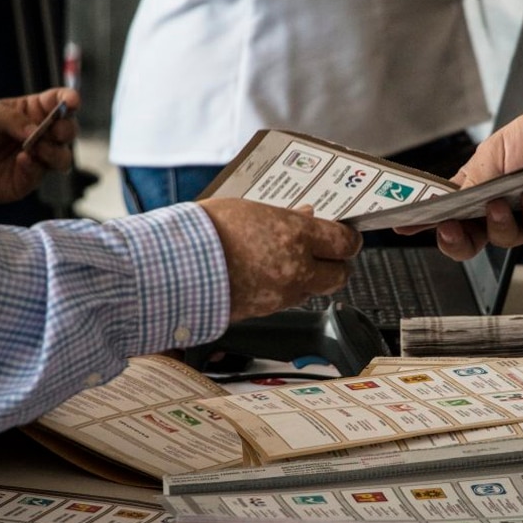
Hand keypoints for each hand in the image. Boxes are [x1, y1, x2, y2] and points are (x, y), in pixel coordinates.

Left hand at [0, 87, 79, 204]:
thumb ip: (11, 120)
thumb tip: (35, 131)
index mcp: (33, 111)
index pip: (59, 102)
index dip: (70, 100)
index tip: (73, 101)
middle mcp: (41, 134)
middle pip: (69, 130)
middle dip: (66, 130)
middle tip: (53, 131)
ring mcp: (39, 157)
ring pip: (64, 156)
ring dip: (55, 152)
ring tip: (36, 150)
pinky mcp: (31, 178)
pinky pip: (43, 173)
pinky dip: (35, 167)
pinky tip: (21, 161)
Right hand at [199, 199, 362, 320]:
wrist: (172, 266)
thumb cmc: (205, 231)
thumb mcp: (251, 210)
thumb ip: (285, 217)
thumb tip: (307, 216)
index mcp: (296, 236)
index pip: (345, 242)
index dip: (349, 239)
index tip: (345, 236)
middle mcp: (296, 269)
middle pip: (340, 275)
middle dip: (338, 264)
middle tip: (328, 252)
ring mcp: (281, 294)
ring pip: (314, 290)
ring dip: (311, 278)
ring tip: (291, 262)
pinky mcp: (264, 312)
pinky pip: (288, 301)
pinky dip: (286, 290)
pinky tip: (268, 275)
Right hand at [409, 107, 522, 260]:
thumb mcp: (493, 153)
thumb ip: (471, 182)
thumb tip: (444, 203)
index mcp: (476, 195)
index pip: (445, 217)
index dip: (424, 226)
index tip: (404, 226)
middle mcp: (497, 213)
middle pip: (469, 244)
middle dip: (456, 241)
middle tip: (450, 228)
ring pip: (503, 240)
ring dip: (499, 223)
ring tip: (501, 201)